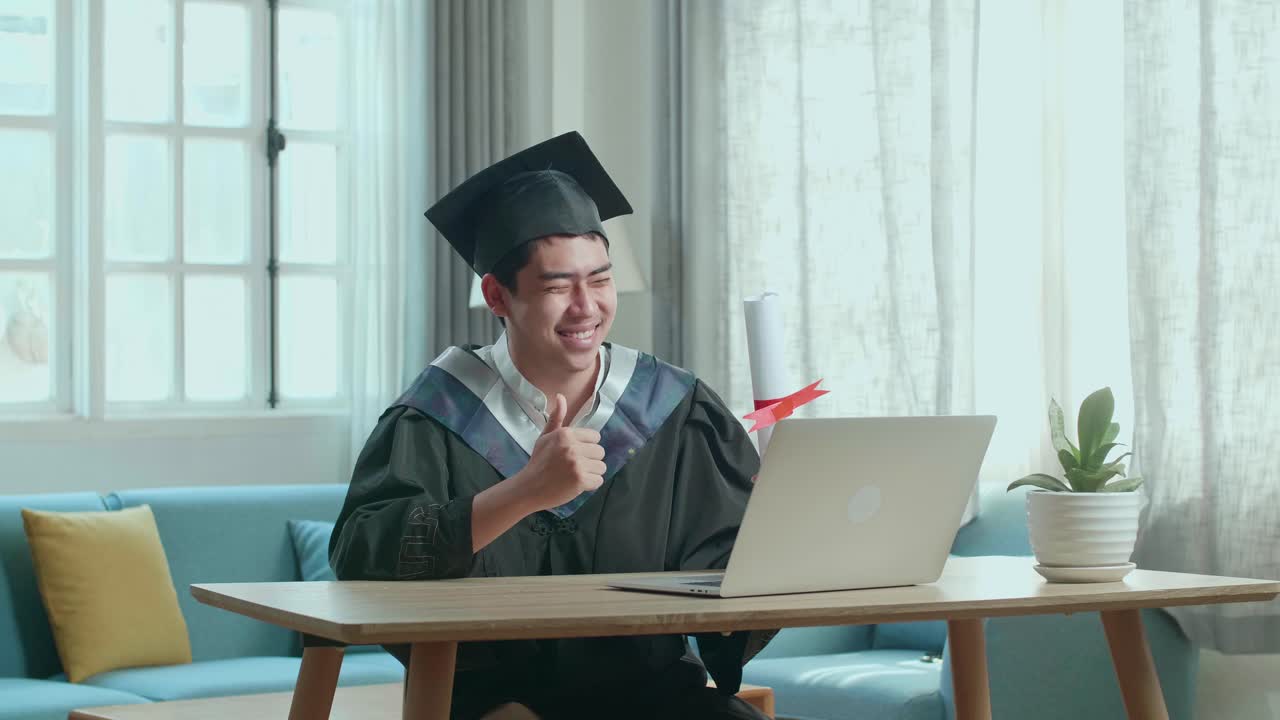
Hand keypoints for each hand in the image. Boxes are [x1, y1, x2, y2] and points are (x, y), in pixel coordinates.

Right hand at [512, 394, 605, 512]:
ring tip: (576, 475)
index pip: (595, 437)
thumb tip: (561, 396)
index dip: (587, 446)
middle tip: (574, 466)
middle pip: (600, 452)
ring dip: (592, 473)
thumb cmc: (538, 462)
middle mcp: (572, 447)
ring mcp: (577, 464)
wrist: (529, 488)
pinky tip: (577, 484)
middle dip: (590, 460)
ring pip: (601, 467)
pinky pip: (599, 480)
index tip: (575, 454)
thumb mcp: (545, 437)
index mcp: (565, 434)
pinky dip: (591, 485)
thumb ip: (556, 418)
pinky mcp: (580, 480)